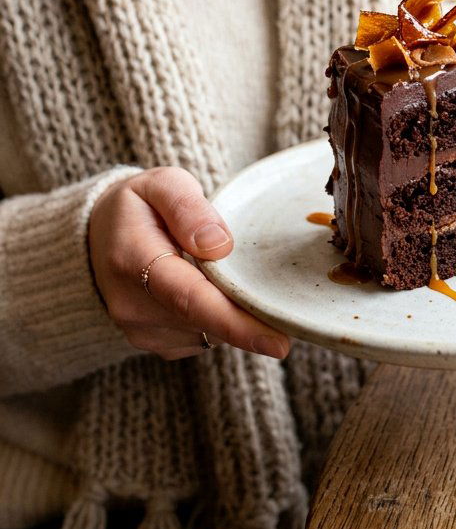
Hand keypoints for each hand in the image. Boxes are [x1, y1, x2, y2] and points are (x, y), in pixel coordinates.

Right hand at [88, 167, 290, 360]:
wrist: (96, 239)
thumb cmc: (138, 206)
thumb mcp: (161, 184)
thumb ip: (188, 207)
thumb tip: (219, 245)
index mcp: (133, 260)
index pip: (190, 299)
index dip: (236, 324)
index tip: (278, 342)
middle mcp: (132, 305)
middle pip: (207, 321)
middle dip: (251, 316)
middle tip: (285, 304)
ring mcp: (141, 330)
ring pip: (210, 333)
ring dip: (232, 312)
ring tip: (226, 273)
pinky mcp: (154, 344)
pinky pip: (203, 337)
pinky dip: (218, 319)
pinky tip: (212, 290)